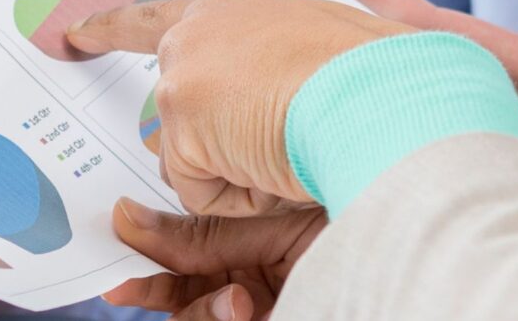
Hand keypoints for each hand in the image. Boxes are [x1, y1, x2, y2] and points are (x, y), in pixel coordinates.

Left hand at [67, 0, 413, 216]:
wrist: (389, 90)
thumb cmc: (383, 72)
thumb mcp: (338, 35)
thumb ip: (303, 15)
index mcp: (245, 7)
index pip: (167, 15)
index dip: (116, 26)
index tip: (72, 31)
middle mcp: (205, 28)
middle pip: (177, 104)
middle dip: (207, 137)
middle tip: (259, 140)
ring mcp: (189, 70)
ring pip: (195, 156)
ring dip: (240, 170)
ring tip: (296, 145)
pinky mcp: (184, 117)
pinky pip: (204, 191)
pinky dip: (242, 196)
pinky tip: (279, 167)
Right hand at [101, 200, 327, 319]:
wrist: (404, 234)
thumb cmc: (341, 208)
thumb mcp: (260, 225)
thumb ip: (198, 232)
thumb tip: (125, 220)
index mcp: (252, 237)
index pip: (186, 243)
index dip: (148, 247)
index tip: (113, 236)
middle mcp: (255, 274)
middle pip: (184, 287)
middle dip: (156, 289)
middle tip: (125, 284)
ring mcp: (269, 301)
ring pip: (198, 315)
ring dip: (199, 312)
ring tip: (233, 298)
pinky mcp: (285, 316)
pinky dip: (218, 318)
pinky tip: (243, 305)